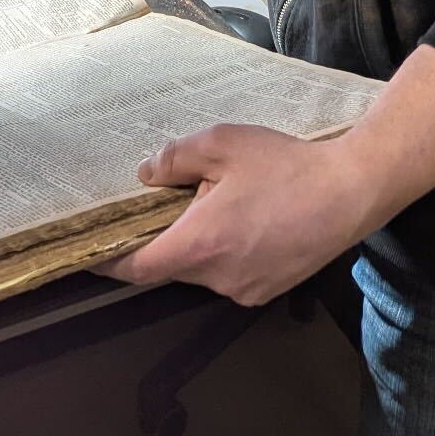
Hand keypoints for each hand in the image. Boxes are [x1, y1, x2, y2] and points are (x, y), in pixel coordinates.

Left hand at [103, 124, 376, 307]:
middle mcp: (218, 277)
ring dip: (196, 241)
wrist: (349, 192)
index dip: (106, 260)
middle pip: (168, 264)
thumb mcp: (222, 144)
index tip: (85, 251)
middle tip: (168, 199)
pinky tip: (244, 218)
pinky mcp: (265, 291)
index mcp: (200, 244)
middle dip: (162, 235)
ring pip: (200, 268)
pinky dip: (222, 250)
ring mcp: (243, 290)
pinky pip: (227, 273)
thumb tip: (146, 176)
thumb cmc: (285, 166)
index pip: (136, 267)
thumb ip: (174, 159)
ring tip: (220, 201)